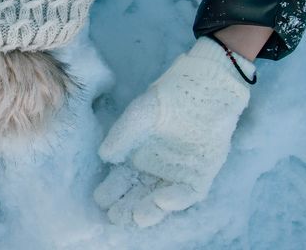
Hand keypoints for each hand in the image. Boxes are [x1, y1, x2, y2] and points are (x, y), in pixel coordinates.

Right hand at [94, 38, 251, 226]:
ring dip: (149, 210)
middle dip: (127, 207)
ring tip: (136, 217)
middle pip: (139, 194)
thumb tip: (105, 157)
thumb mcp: (140, 114)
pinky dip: (176, 200)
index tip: (101, 198)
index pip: (122, 180)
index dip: (111, 191)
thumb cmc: (169, 97)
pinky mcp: (202, 173)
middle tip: (116, 216)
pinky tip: (162, 200)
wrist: (205, 87)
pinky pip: (189, 193)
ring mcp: (180, 172)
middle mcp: (157, 168)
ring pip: (161, 199)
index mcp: (138, 155)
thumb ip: (122, 135)